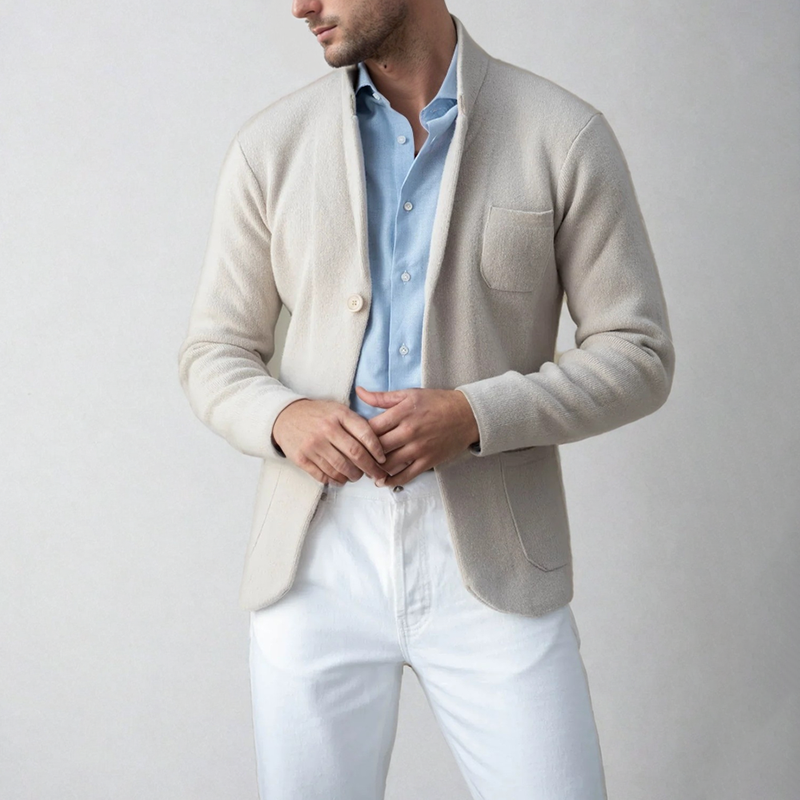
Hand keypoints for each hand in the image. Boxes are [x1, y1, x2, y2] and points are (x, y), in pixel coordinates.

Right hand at [272, 398, 389, 485]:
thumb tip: (378, 447)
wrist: (285, 416)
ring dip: (353, 476)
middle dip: (370, 468)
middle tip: (376, 475)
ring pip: (341, 468)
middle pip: (356, 454)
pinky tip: (340, 479)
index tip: (382, 460)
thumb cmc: (317, 414)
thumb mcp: (338, 410)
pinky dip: (335, 481)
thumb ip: (356, 424)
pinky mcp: (301, 458)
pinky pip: (323, 476)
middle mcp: (326, 429)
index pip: (365, 434)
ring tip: (356, 476)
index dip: (378, 450)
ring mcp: (312, 444)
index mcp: (339, 414)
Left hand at [355, 386, 479, 487]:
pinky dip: (392, 480)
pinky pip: (406, 475)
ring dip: (374, 469)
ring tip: (365, 469)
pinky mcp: (428, 461)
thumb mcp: (409, 394)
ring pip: (389, 464)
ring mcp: (419, 448)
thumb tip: (359, 392)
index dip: (358, 435)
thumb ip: (382, 397)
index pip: (371, 427)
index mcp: (402, 412)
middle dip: (363, 454)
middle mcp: (409, 431)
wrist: (467, 415)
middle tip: (353, 457)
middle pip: (377, 447)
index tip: (352, 438)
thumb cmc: (437, 402)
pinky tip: (382, 481)